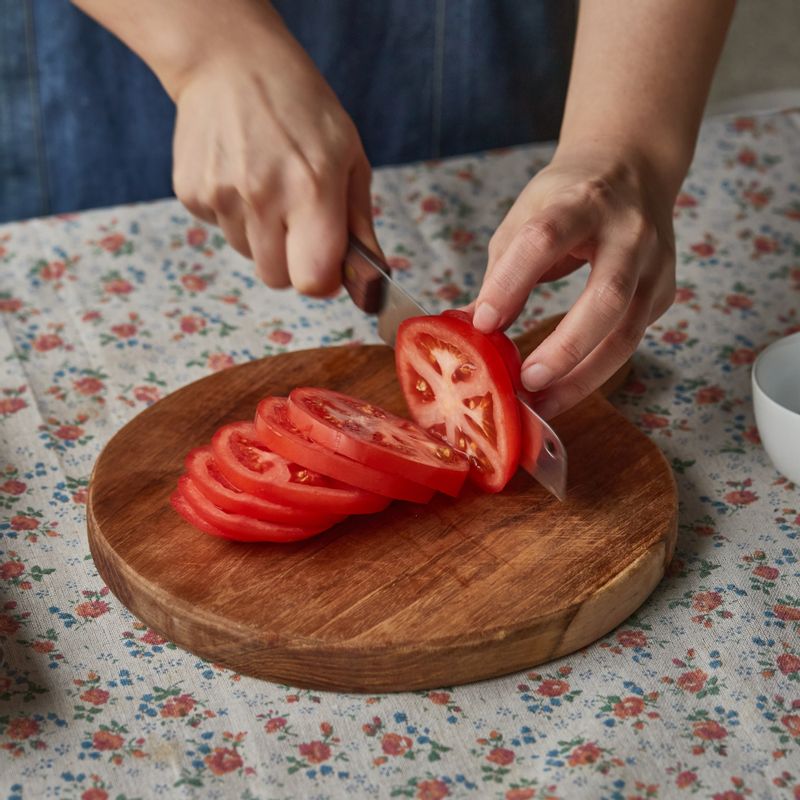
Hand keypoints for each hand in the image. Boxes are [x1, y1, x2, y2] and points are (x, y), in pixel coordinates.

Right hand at [171, 12, 377, 295]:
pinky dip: (234, 214)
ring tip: (266, 185)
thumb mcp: (349, 157)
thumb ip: (359, 224)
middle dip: (291, 261)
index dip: (321, 280)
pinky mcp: (190, 192)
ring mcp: (221, 195)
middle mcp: (262, 196)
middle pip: (276, 278)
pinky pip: (220, 231)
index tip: (325, 264)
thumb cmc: (303, 110)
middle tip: (296, 220)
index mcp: (312, 189)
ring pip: (247, 255)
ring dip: (261, 236)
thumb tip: (368, 279)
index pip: (312, 280)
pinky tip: (240, 175)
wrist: (231, 61)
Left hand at [471, 146, 676, 417]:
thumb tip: (470, 331)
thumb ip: (501, 273)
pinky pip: (630, 340)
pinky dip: (595, 371)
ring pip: (627, 332)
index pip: (544, 240)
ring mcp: (655, 264)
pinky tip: (565, 389)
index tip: (484, 324)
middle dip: (566, 347)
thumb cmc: (566, 199)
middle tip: (527, 382)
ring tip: (543, 404)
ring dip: (584, 377)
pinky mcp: (664, 292)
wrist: (633, 169)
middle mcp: (628, 231)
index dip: (512, 283)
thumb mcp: (525, 218)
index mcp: (581, 202)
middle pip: (606, 296)